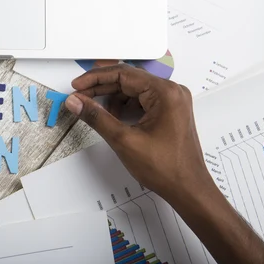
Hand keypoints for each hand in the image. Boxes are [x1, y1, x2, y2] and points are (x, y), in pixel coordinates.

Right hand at [64, 64, 213, 202]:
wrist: (188, 189)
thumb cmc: (164, 167)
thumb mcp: (123, 140)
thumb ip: (96, 117)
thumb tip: (75, 101)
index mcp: (165, 92)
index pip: (123, 74)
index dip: (95, 78)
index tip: (76, 86)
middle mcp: (171, 91)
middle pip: (129, 79)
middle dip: (102, 87)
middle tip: (79, 96)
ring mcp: (173, 101)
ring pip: (134, 90)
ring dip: (112, 97)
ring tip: (94, 109)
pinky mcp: (170, 111)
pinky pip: (142, 100)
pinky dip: (125, 105)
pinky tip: (113, 117)